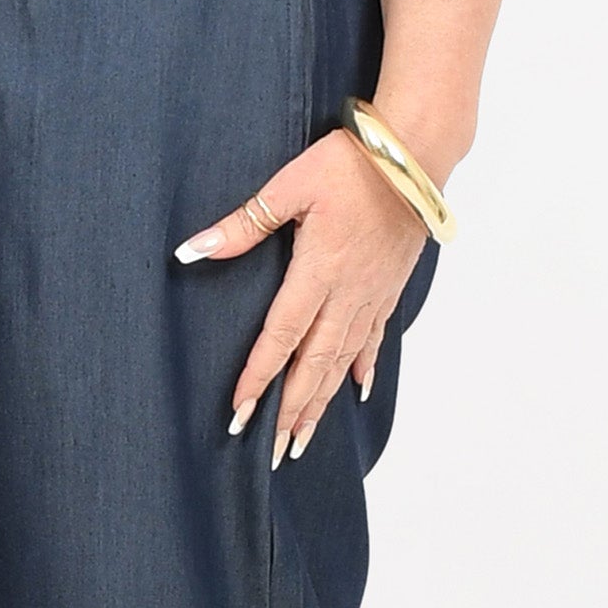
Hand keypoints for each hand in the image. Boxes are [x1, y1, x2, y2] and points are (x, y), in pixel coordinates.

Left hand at [173, 128, 429, 463]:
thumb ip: (244, 224)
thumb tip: (193, 249)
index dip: (259, 376)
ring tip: (304, 438)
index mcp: (318, 271)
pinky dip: (361, 367)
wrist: (415, 156)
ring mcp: (372, 294)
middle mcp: (347, 293)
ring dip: (321, 401)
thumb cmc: (350, 164)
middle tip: (273, 452)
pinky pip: (374, 338)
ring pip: (343, 360)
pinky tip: (356, 390)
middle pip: (314, 363)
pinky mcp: (390, 286)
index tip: (239, 412)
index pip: (281, 336)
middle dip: (292, 409)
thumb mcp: (289, 186)